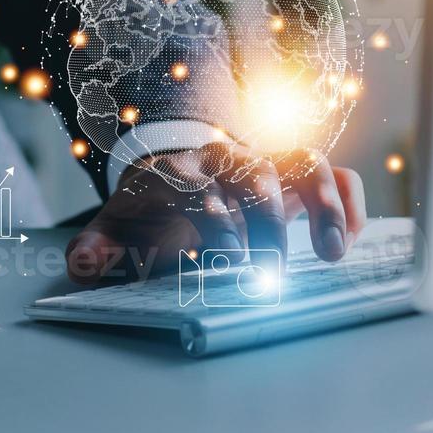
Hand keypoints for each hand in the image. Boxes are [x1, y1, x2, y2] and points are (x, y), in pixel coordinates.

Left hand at [65, 141, 365, 284]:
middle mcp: (227, 160)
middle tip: (273, 272)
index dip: (215, 221)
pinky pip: (332, 172)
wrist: (172, 172)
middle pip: (254, 174)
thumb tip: (81, 264)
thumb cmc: (150, 209)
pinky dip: (346, 200)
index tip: (228, 261)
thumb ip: (99, 246)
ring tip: (332, 253)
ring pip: (302, 162)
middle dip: (268, 221)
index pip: (199, 188)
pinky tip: (351, 239)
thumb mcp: (119, 224)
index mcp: (180, 172)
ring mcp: (265, 163)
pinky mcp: (295, 175)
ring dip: (323, 205)